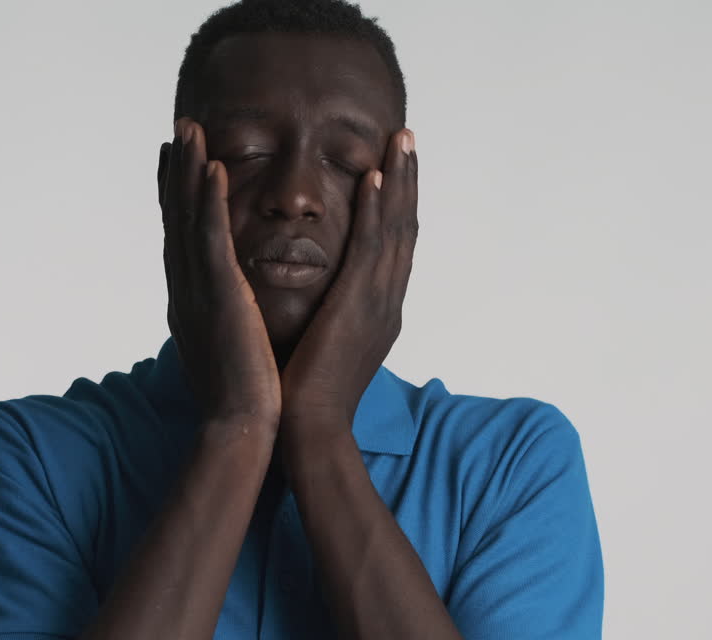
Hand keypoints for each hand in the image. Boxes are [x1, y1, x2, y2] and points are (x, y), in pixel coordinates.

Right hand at [162, 117, 281, 428]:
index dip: (178, 198)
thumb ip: (223, 324)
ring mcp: (199, 292)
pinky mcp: (220, 299)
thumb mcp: (227, 350)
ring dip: (187, 172)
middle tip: (176, 130)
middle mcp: (187, 291)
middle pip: (177, 219)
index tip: (178, 162)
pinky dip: (210, 203)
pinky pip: (213, 241)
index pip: (183, 238)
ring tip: (188, 130)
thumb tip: (228, 316)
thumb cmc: (243, 398)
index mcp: (192, 302)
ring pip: (189, 221)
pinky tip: (213, 168)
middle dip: (175, 173)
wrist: (244, 429)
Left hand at [280, 128, 417, 431]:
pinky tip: (374, 179)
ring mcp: (379, 304)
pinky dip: (375, 213)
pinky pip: (370, 250)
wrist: (306, 431)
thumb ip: (326, 315)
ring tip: (401, 141)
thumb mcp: (322, 344)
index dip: (396, 204)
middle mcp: (387, 302)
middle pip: (403, 228)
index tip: (394, 167)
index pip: (391, 246)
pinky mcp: (359, 308)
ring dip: (399, 182)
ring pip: (394, 231)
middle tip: (407, 137)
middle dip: (407, 181)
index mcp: (377, 310)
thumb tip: (313, 299)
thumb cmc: (304, 394)